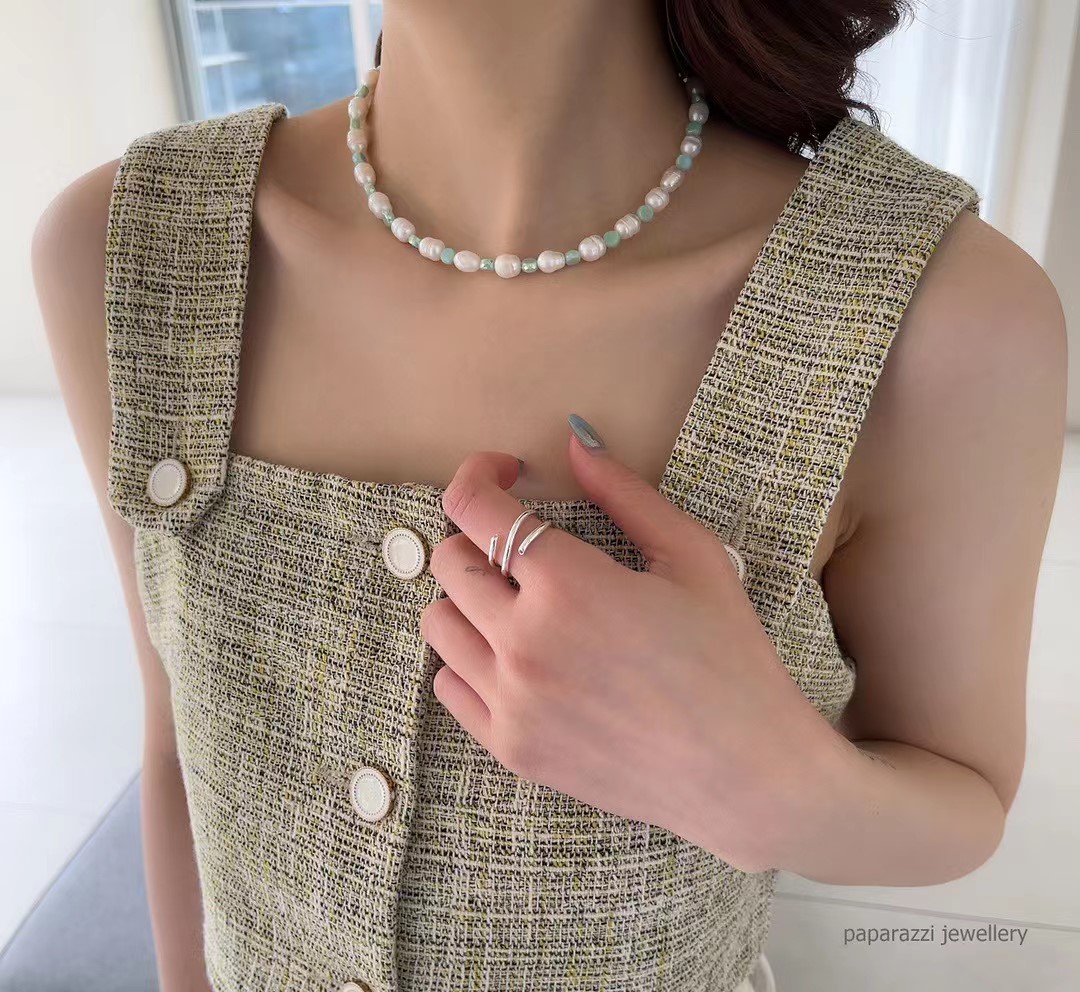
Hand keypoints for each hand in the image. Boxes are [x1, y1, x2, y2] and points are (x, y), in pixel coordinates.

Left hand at [420, 422, 838, 871]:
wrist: (744, 772)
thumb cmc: (730, 657)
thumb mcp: (692, 557)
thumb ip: (625, 493)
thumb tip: (575, 440)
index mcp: (568, 584)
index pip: (473, 508)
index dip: (477, 474)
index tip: (503, 471)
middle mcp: (522, 641)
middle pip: (449, 562)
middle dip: (479, 535)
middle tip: (525, 545)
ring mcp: (510, 701)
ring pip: (438, 622)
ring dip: (468, 598)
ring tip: (519, 602)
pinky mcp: (510, 749)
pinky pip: (446, 684)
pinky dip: (467, 659)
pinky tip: (514, 656)